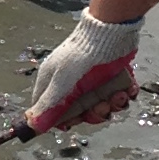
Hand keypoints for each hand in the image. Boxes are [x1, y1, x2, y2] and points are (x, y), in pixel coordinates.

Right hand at [27, 10, 143, 133]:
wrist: (109, 34)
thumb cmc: (79, 57)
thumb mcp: (60, 82)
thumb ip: (48, 105)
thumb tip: (32, 125)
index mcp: (54, 83)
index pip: (52, 110)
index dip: (62, 119)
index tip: (72, 123)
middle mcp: (73, 84)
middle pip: (81, 112)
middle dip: (93, 113)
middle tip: (101, 106)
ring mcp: (94, 82)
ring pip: (102, 106)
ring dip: (112, 105)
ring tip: (118, 95)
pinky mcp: (112, 78)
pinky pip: (118, 96)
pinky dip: (124, 96)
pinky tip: (127, 90)